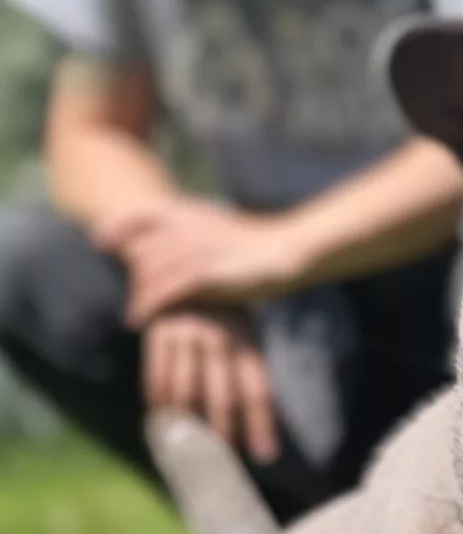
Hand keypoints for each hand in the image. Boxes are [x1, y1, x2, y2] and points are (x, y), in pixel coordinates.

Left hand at [98, 198, 308, 326]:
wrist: (290, 251)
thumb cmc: (265, 249)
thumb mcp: (226, 233)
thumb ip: (201, 238)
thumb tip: (187, 253)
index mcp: (192, 213)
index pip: (140, 215)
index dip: (117, 228)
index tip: (102, 244)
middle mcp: (185, 227)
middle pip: (142, 252)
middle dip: (132, 276)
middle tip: (132, 298)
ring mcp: (192, 249)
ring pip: (148, 273)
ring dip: (136, 296)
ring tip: (132, 316)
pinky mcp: (201, 272)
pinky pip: (162, 291)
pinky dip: (146, 306)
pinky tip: (139, 320)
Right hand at [142, 308, 278, 463]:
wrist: (185, 268)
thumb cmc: (225, 313)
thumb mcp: (245, 333)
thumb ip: (248, 372)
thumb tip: (254, 422)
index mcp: (246, 342)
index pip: (256, 391)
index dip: (261, 425)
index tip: (265, 455)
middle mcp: (218, 340)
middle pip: (223, 397)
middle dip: (224, 432)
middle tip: (223, 459)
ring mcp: (186, 336)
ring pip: (186, 390)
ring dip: (187, 422)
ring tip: (189, 448)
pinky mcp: (157, 333)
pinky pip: (156, 375)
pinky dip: (159, 401)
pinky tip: (162, 420)